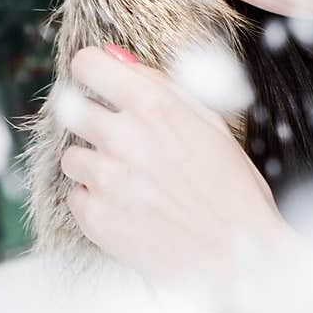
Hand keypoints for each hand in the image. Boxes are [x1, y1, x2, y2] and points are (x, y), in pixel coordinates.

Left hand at [58, 45, 284, 306]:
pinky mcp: (97, 219)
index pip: (88, 66)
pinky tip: (131, 208)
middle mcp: (125, 137)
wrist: (240, 255)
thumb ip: (159, 85)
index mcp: (156, 106)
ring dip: (95, 164)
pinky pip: (76, 197)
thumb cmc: (233, 188)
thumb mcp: (208, 123)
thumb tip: (115, 57)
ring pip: (72, 156)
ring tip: (133, 182)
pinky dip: (97, 201)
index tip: (101, 87)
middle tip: (120, 140)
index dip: (93, 74)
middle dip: (93, 119)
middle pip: (71, 109)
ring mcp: (108, 180)